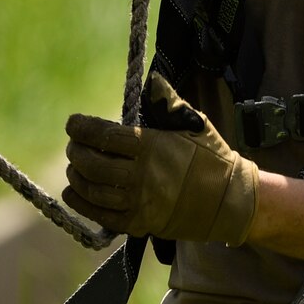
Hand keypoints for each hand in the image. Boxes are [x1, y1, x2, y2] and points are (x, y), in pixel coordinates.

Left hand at [64, 73, 257, 243]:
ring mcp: (139, 202)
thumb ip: (169, 102)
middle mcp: (141, 174)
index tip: (73, 124)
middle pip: (92, 163)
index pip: (104, 135)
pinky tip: (73, 192)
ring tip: (76, 167)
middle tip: (74, 146)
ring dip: (77, 176)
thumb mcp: (195, 125)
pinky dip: (80, 203)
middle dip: (77, 152)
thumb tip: (153, 80)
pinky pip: (100, 214)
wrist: (230, 200)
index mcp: (152, 146)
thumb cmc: (211, 158)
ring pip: (92, 189)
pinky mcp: (138, 223)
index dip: (82, 128)